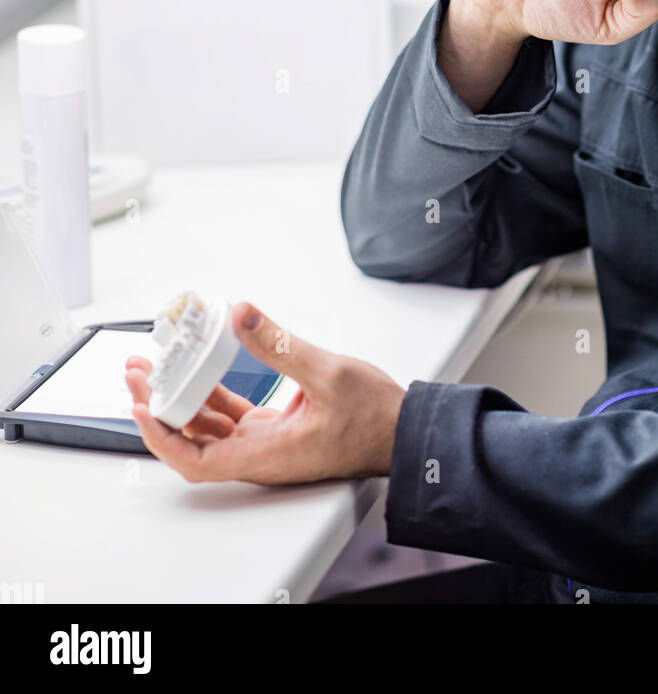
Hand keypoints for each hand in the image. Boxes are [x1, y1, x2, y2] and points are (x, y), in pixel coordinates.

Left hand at [125, 303, 405, 484]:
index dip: (161, 436)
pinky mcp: (277, 430)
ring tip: (157, 368)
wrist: (404, 431)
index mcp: (269, 454)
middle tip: (137, 374)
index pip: (196, 459)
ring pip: (210, 427)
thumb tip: (242, 315)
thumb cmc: (375, 415)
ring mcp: (268, 443)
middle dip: (160, 407)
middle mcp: (262, 455)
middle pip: (194, 440)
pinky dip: (212, 394)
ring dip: (182, 399)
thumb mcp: (328, 371)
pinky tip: (202, 368)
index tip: (140, 406)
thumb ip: (280, 343)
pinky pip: (233, 417)